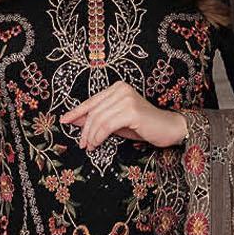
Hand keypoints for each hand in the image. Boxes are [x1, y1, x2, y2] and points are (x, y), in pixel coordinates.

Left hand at [60, 82, 186, 154]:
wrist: (168, 129)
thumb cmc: (143, 126)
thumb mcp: (116, 122)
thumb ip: (98, 119)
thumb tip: (75, 121)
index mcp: (117, 88)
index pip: (92, 101)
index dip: (76, 112)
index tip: (64, 121)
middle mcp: (121, 89)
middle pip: (94, 111)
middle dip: (84, 129)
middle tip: (81, 144)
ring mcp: (126, 98)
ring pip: (98, 119)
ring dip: (91, 136)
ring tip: (89, 146)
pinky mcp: (131, 111)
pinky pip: (107, 125)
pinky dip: (98, 136)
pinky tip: (96, 144)